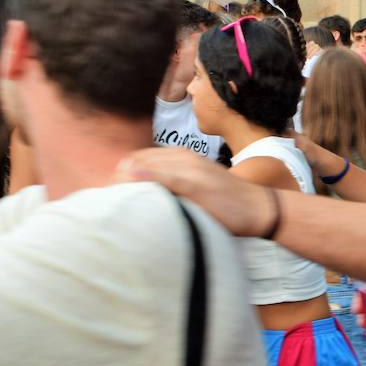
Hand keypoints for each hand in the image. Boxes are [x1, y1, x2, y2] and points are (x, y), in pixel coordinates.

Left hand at [117, 147, 276, 236]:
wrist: (260, 208)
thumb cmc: (227, 203)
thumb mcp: (195, 189)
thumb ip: (170, 186)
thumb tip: (141, 194)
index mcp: (180, 157)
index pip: (137, 160)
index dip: (119, 177)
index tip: (109, 198)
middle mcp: (183, 157)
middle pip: (136, 161)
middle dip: (117, 180)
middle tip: (105, 205)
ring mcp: (190, 167)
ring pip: (146, 166)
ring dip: (126, 182)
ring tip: (113, 207)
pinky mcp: (196, 181)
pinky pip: (166, 177)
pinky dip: (146, 179)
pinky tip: (131, 189)